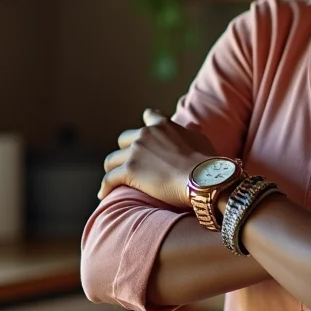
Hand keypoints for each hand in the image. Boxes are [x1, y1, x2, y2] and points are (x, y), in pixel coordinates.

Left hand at [98, 109, 217, 207]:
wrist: (202, 178)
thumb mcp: (201, 140)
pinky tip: (103, 194)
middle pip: (124, 140)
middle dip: (125, 151)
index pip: (149, 116)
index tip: (144, 132)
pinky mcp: (129, 170)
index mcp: (163, 125)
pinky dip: (105, 187)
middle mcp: (145, 134)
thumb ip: (190, 132)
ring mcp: (135, 152)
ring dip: (112, 169)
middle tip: (128, 164)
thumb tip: (192, 129)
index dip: (146, 125)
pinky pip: (109, 179)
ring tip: (112, 181)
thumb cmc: (207, 162)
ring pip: (112, 160)